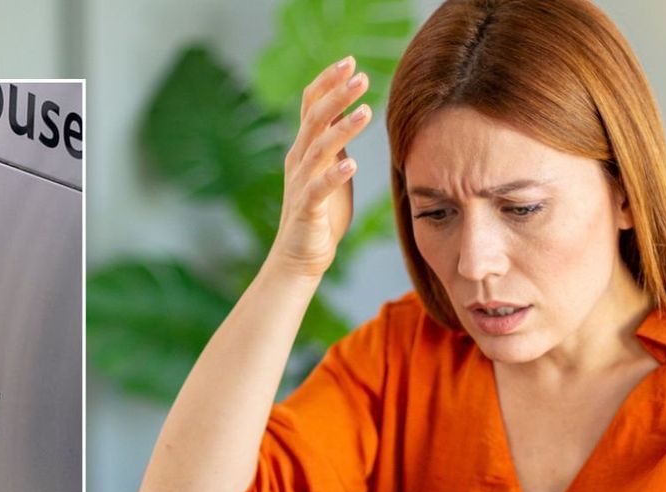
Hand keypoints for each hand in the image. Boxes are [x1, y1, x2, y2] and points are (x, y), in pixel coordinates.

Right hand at [268, 55, 371, 278]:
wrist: (299, 257)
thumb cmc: (320, 214)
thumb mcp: (330, 170)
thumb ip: (336, 144)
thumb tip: (350, 112)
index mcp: (305, 149)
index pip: (310, 105)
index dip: (327, 82)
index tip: (349, 61)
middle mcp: (299, 161)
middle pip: (314, 119)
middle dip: (336, 95)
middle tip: (360, 75)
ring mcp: (301, 184)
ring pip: (319, 149)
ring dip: (342, 129)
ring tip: (366, 112)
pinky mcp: (307, 208)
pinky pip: (319, 188)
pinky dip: (335, 175)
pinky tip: (353, 163)